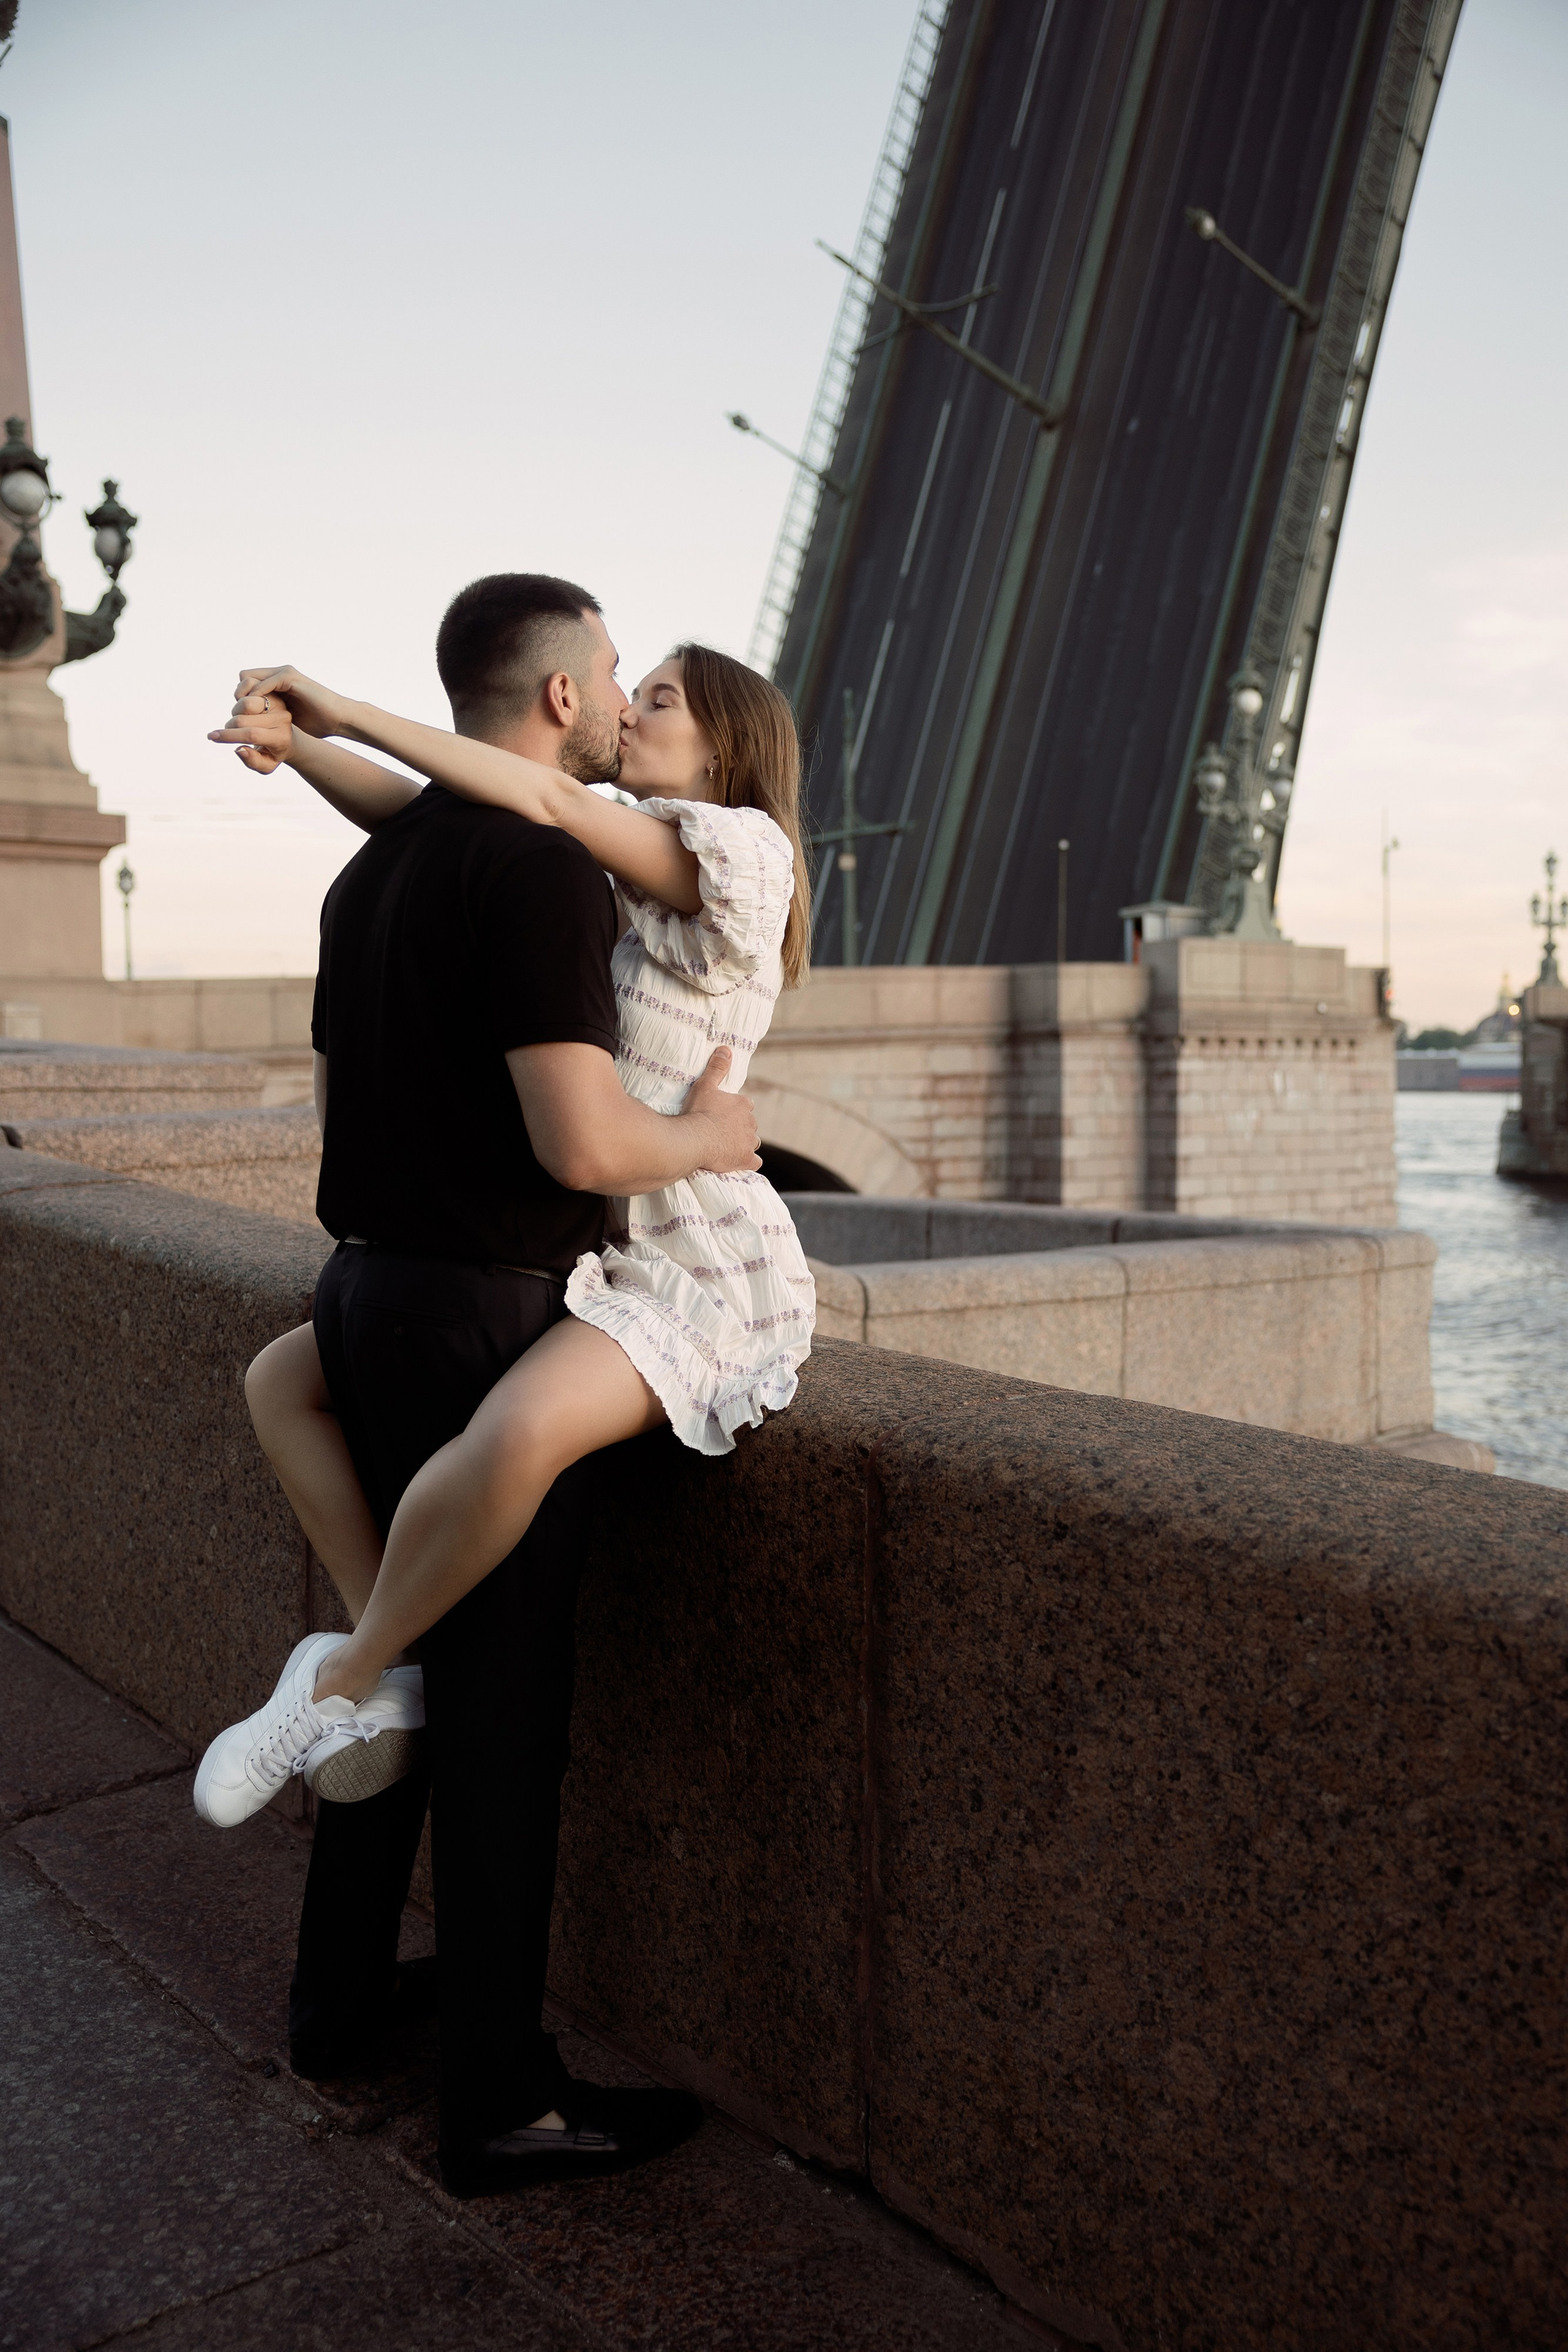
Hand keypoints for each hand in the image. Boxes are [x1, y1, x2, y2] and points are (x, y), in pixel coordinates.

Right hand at [208, 692, 293, 772]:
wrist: (288, 736)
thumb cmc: (273, 753)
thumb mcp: (266, 765)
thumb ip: (253, 761)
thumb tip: (238, 749)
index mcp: (281, 738)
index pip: (251, 735)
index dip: (229, 736)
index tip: (212, 737)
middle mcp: (282, 719)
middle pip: (243, 719)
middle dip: (230, 726)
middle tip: (232, 731)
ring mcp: (277, 703)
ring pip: (245, 702)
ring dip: (235, 711)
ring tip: (241, 719)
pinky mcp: (272, 691)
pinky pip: (249, 684)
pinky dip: (239, 694)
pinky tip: (242, 706)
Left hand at [234, 665, 359, 740]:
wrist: (337, 719)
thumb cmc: (316, 723)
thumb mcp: (286, 720)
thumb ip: (271, 717)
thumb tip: (253, 727)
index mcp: (277, 684)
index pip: (246, 683)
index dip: (241, 699)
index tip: (243, 717)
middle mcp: (278, 675)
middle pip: (244, 678)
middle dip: (240, 696)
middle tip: (243, 715)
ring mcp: (284, 674)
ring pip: (249, 678)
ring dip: (245, 697)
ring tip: (248, 715)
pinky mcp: (290, 677)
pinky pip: (264, 683)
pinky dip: (258, 697)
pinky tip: (260, 712)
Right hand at [684, 1048, 761, 1173]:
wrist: (693, 1139)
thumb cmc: (698, 1111)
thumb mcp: (705, 1085)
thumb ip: (717, 1068)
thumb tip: (725, 1049)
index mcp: (743, 1104)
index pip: (745, 1106)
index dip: (734, 1111)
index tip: (722, 1115)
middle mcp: (751, 1123)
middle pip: (749, 1125)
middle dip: (739, 1127)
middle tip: (721, 1131)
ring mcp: (749, 1142)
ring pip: (752, 1142)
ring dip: (744, 1143)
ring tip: (727, 1146)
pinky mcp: (746, 1159)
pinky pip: (754, 1162)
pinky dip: (748, 1162)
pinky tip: (738, 1162)